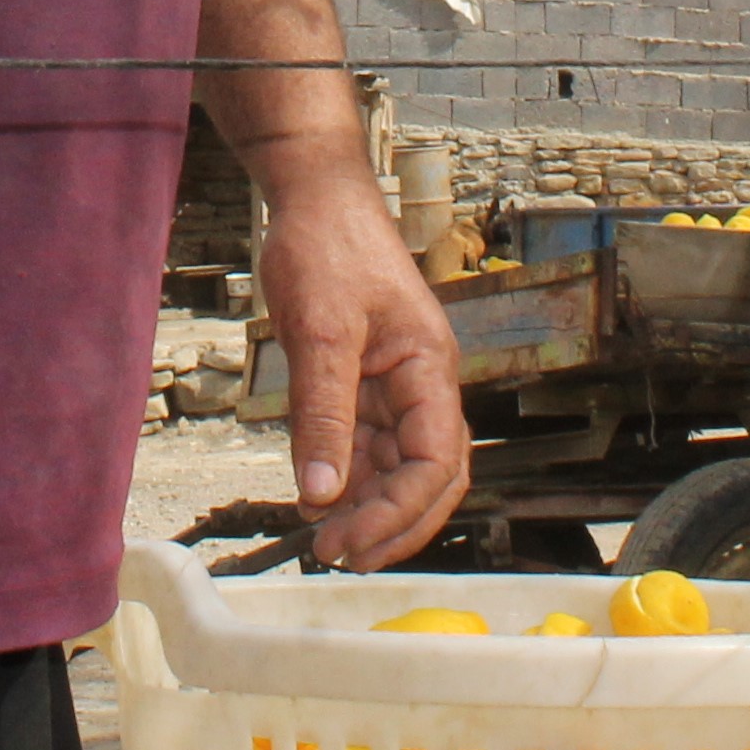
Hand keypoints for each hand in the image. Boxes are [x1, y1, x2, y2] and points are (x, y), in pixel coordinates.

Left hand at [259, 174, 470, 570]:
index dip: (399, 512)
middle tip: (338, 555)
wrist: (312, 194)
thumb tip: (321, 493)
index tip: (347, 539)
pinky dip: (344, 473)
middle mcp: (421, 382)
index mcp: (431, 368)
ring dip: (366, 504)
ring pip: (395, 465)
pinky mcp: (363, 379)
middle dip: (392, 522)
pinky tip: (315, 496)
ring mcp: (393, 383)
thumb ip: (322, 413)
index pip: (437, 463)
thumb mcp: (320, 331)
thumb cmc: (328, 245)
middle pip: (429, 476)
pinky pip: (365, 441)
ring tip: (321, 538)